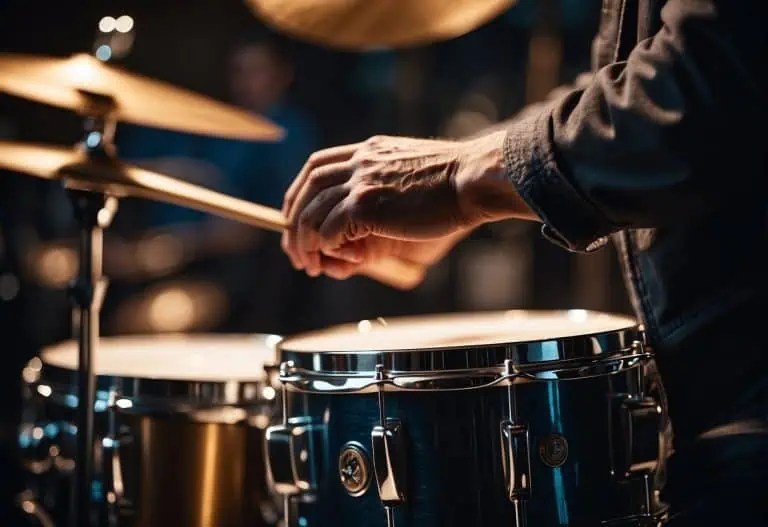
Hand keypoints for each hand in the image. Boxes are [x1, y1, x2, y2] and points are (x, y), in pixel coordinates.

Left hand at [281, 131, 534, 276]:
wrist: (472, 179)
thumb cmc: (455, 183)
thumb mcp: (413, 172)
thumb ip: (388, 184)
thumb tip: (376, 212)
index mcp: (369, 150)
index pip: (317, 165)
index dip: (301, 192)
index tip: (297, 215)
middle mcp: (360, 161)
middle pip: (307, 187)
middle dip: (293, 220)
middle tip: (295, 249)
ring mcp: (361, 181)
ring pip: (313, 212)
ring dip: (305, 241)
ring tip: (311, 264)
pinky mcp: (366, 204)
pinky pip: (329, 228)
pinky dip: (326, 245)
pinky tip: (338, 257)